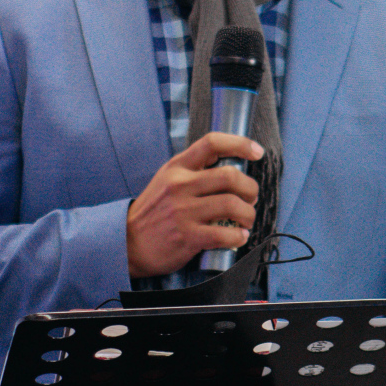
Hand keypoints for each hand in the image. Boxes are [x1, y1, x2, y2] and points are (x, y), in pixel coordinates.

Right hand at [125, 133, 263, 277]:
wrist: (128, 242)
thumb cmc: (154, 212)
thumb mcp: (167, 180)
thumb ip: (193, 170)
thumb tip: (231, 165)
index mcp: (177, 167)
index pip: (212, 143)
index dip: (240, 144)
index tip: (257, 152)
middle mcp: (180, 185)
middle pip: (231, 176)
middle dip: (250, 188)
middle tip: (251, 198)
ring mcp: (183, 211)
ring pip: (233, 205)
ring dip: (248, 214)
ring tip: (246, 220)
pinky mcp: (188, 236)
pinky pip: (225, 234)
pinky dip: (239, 236)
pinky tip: (238, 237)